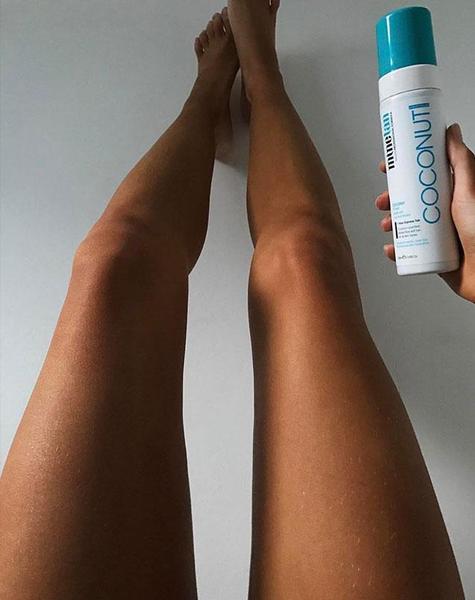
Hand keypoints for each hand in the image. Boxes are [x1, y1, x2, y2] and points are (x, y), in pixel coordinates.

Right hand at [376, 123, 474, 302]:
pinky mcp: (433, 254)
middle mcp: (444, 211)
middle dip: (392, 199)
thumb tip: (451, 131)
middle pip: (410, 200)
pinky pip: (409, 251)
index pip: (423, 176)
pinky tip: (392, 248)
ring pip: (406, 224)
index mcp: (453, 193)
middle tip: (383, 200)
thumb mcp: (470, 189)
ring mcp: (438, 233)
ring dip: (391, 223)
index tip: (388, 167)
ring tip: (388, 225)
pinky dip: (397, 250)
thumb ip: (460, 160)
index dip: (403, 170)